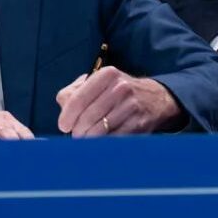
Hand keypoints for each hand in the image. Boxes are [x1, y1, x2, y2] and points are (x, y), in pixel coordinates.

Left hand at [55, 66, 182, 135]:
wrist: (154, 98)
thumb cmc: (117, 91)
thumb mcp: (97, 82)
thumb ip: (75, 91)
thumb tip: (63, 107)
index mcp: (107, 75)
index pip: (79, 98)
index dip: (67, 115)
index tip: (63, 126)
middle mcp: (120, 87)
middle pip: (88, 116)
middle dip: (78, 129)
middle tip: (75, 135)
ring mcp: (131, 106)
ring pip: (100, 129)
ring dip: (89, 138)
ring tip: (85, 139)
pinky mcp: (139, 123)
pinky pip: (114, 138)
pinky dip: (103, 143)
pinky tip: (100, 142)